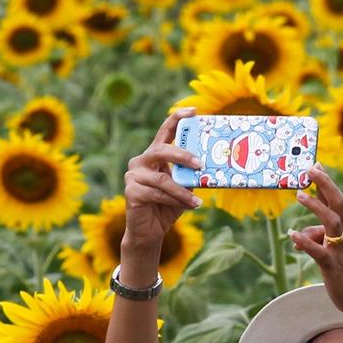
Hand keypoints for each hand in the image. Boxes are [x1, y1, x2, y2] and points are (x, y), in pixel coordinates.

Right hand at [122, 107, 201, 261]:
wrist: (150, 232)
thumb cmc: (168, 206)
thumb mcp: (183, 187)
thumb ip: (190, 175)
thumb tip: (211, 166)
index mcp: (154, 155)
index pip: (164, 131)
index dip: (177, 119)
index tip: (193, 110)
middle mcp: (141, 161)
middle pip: (161, 150)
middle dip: (182, 155)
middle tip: (200, 163)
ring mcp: (133, 176)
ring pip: (163, 179)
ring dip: (183, 191)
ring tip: (197, 201)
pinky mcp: (131, 192)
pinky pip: (157, 194)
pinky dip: (175, 200)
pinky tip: (190, 207)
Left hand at [290, 168, 342, 324]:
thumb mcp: (332, 250)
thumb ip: (316, 237)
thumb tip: (298, 233)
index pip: (336, 200)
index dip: (325, 181)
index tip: (315, 163)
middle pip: (338, 202)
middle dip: (325, 184)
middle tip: (310, 168)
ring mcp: (340, 249)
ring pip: (331, 222)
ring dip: (316, 207)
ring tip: (300, 194)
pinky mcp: (333, 266)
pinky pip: (319, 251)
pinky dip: (306, 242)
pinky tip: (292, 235)